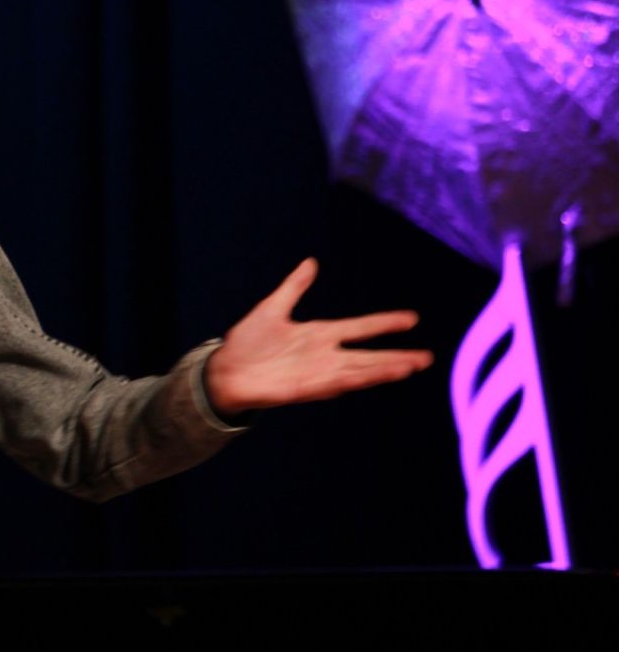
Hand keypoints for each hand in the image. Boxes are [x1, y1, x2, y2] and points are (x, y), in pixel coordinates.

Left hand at [203, 258, 433, 417]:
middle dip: (396, 357)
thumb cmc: (247, 342)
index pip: (359, 328)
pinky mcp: (303, 388)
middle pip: (367, 356)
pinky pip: (334, 384)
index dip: (383, 323)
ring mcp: (316, 373)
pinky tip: (371, 378)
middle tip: (427, 357)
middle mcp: (323, 356)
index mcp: (318, 335)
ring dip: (382, 370)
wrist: (224, 369)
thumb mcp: (272, 308)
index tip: (412, 318)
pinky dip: (353, 380)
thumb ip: (293, 288)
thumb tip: (310, 263)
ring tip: (409, 367)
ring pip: (358, 372)